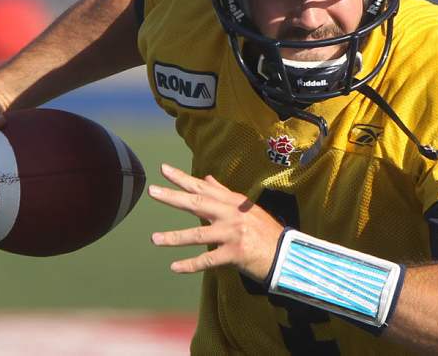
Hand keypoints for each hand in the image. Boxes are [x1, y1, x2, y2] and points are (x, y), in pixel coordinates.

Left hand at [148, 164, 283, 281]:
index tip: (163, 169)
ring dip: (174, 237)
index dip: (182, 178)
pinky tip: (174, 267)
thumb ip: (224, 193)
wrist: (286, 253)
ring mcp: (233, 234)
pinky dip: (190, 265)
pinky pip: (208, 260)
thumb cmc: (264, 230)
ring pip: (198, 234)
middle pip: (198, 203)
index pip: (203, 187)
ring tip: (154, 239)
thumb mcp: (245, 207)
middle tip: (152, 191)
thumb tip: (207, 178)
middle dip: (173, 197)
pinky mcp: (235, 254)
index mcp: (232, 202)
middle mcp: (231, 214)